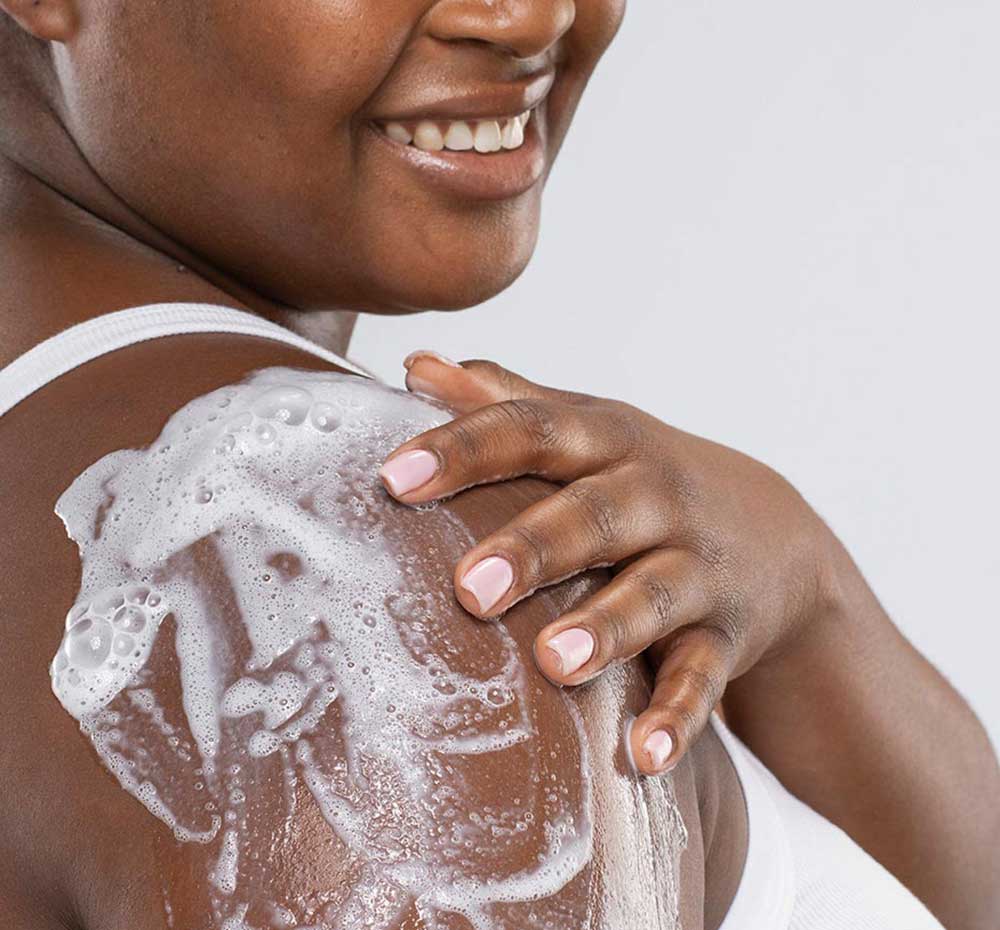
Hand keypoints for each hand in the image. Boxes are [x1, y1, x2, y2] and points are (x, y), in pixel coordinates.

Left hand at [378, 352, 838, 775]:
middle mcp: (653, 496)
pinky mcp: (726, 631)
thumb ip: (505, 399)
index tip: (393, 477)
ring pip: (653, 594)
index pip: (530, 431)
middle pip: (594, 513)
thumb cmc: (645, 477)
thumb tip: (415, 365)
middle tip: (468, 588)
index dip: (464, 450)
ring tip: (555, 663)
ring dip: (608, 627)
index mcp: (605, 440)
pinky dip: (679, 714)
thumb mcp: (585, 427)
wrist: (777, 532)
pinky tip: (644, 756)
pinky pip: (704, 675)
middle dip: (534, 548)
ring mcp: (695, 566)